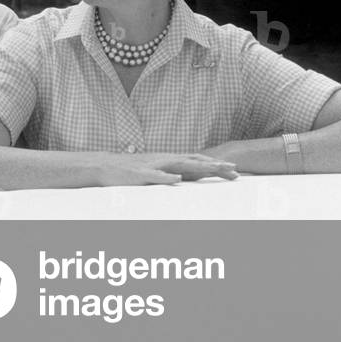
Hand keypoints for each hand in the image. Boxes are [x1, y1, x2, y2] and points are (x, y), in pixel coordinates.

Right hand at [94, 152, 237, 186]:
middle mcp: (164, 160)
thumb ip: (170, 176)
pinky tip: (176, 178)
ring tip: (214, 169)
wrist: (106, 166)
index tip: (234, 172)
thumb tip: (186, 182)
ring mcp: (153, 165)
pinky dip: (166, 176)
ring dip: (198, 167)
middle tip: (235, 171)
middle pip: (194, 161)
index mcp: (169, 161)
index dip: (216, 165)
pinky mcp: (140, 173)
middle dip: (215, 166)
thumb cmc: (130, 172)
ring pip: (180, 165)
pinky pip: (155, 175)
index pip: (197, 161)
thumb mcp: (155, 174)